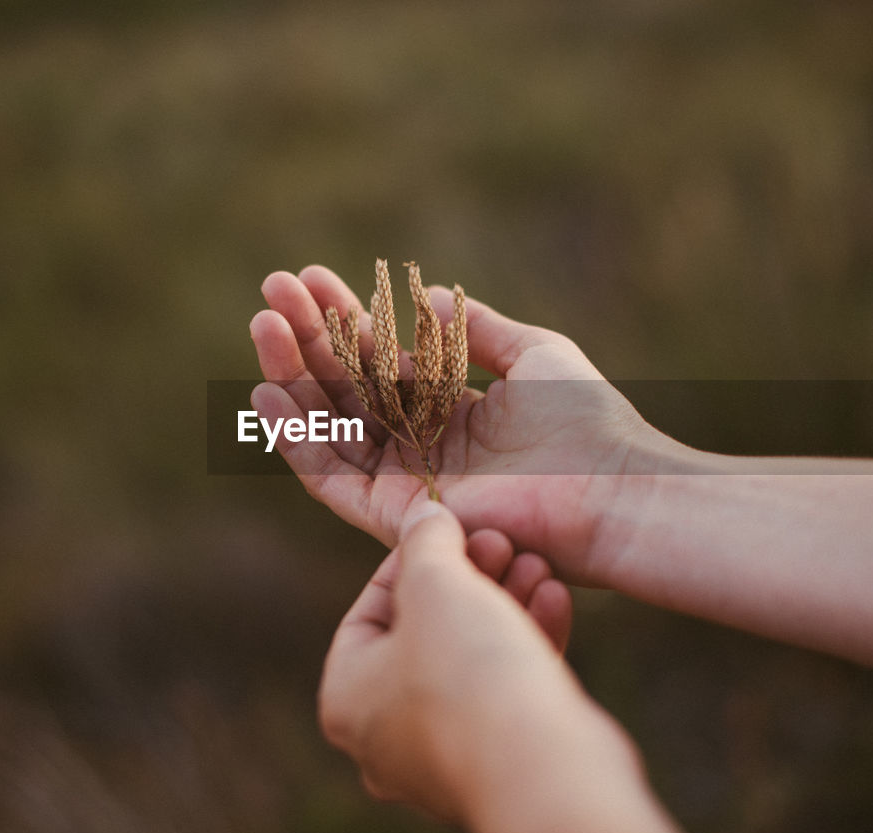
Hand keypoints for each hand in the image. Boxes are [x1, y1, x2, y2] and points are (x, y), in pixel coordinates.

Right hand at [250, 265, 682, 584]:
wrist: (610, 490)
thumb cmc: (586, 422)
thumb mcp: (533, 353)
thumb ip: (474, 329)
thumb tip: (427, 295)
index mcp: (451, 411)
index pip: (380, 361)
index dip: (344, 319)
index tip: (313, 276)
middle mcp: (420, 447)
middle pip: (345, 388)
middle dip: (306, 338)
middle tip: (273, 289)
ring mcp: (404, 483)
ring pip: (329, 426)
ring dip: (291, 377)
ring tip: (263, 325)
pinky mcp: (394, 516)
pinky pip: (328, 477)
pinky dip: (297, 437)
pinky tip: (269, 392)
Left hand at [317, 501, 578, 818]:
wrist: (543, 769)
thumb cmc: (469, 674)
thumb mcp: (437, 585)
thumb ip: (426, 543)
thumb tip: (422, 514)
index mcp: (347, 697)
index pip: (370, 609)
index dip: (411, 558)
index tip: (449, 527)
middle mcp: (386, 735)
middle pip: (424, 633)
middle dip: (469, 578)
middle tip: (500, 541)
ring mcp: (444, 754)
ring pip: (471, 659)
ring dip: (506, 603)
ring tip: (536, 563)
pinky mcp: (501, 761)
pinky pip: (506, 690)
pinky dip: (528, 642)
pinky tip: (555, 599)